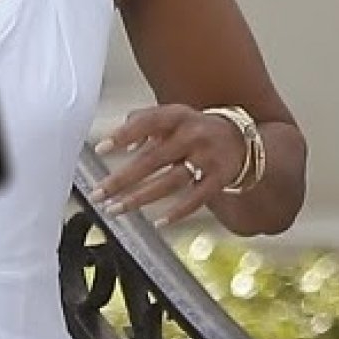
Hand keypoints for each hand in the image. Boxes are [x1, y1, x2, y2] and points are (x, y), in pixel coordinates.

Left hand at [92, 103, 247, 225]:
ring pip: (170, 182)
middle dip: (122, 180)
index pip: (147, 122)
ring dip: (140, 198)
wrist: (240, 138)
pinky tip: (157, 223)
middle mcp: (192, 136)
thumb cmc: (192, 127)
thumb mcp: (170, 115)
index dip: (123, 135)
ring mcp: (207, 158)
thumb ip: (143, 122)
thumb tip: (125, 145)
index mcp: (177, 116)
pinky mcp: (220, 179)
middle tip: (98, 194)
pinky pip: (196, 199)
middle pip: (152, 160)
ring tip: (116, 208)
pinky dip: (177, 212)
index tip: (100, 149)